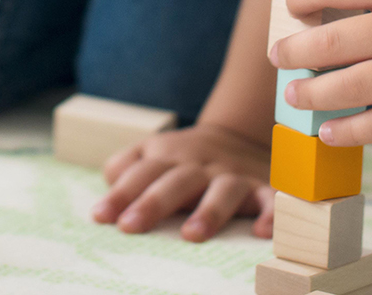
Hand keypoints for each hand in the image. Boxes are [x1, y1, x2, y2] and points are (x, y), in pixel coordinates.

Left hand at [91, 122, 271, 241]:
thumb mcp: (154, 152)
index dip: (121, 194)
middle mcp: (201, 164)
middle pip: (176, 181)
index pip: (142, 174)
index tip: (101, 216)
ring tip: (191, 235)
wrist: (240, 135)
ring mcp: (233, 175)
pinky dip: (270, 214)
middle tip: (130, 226)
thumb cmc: (186, 157)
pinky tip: (260, 233)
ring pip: (222, 190)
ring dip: (208, 211)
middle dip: (153, 203)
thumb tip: (105, 195)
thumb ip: (125, 167)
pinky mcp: (264, 187)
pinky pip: (271, 199)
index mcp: (170, 156)